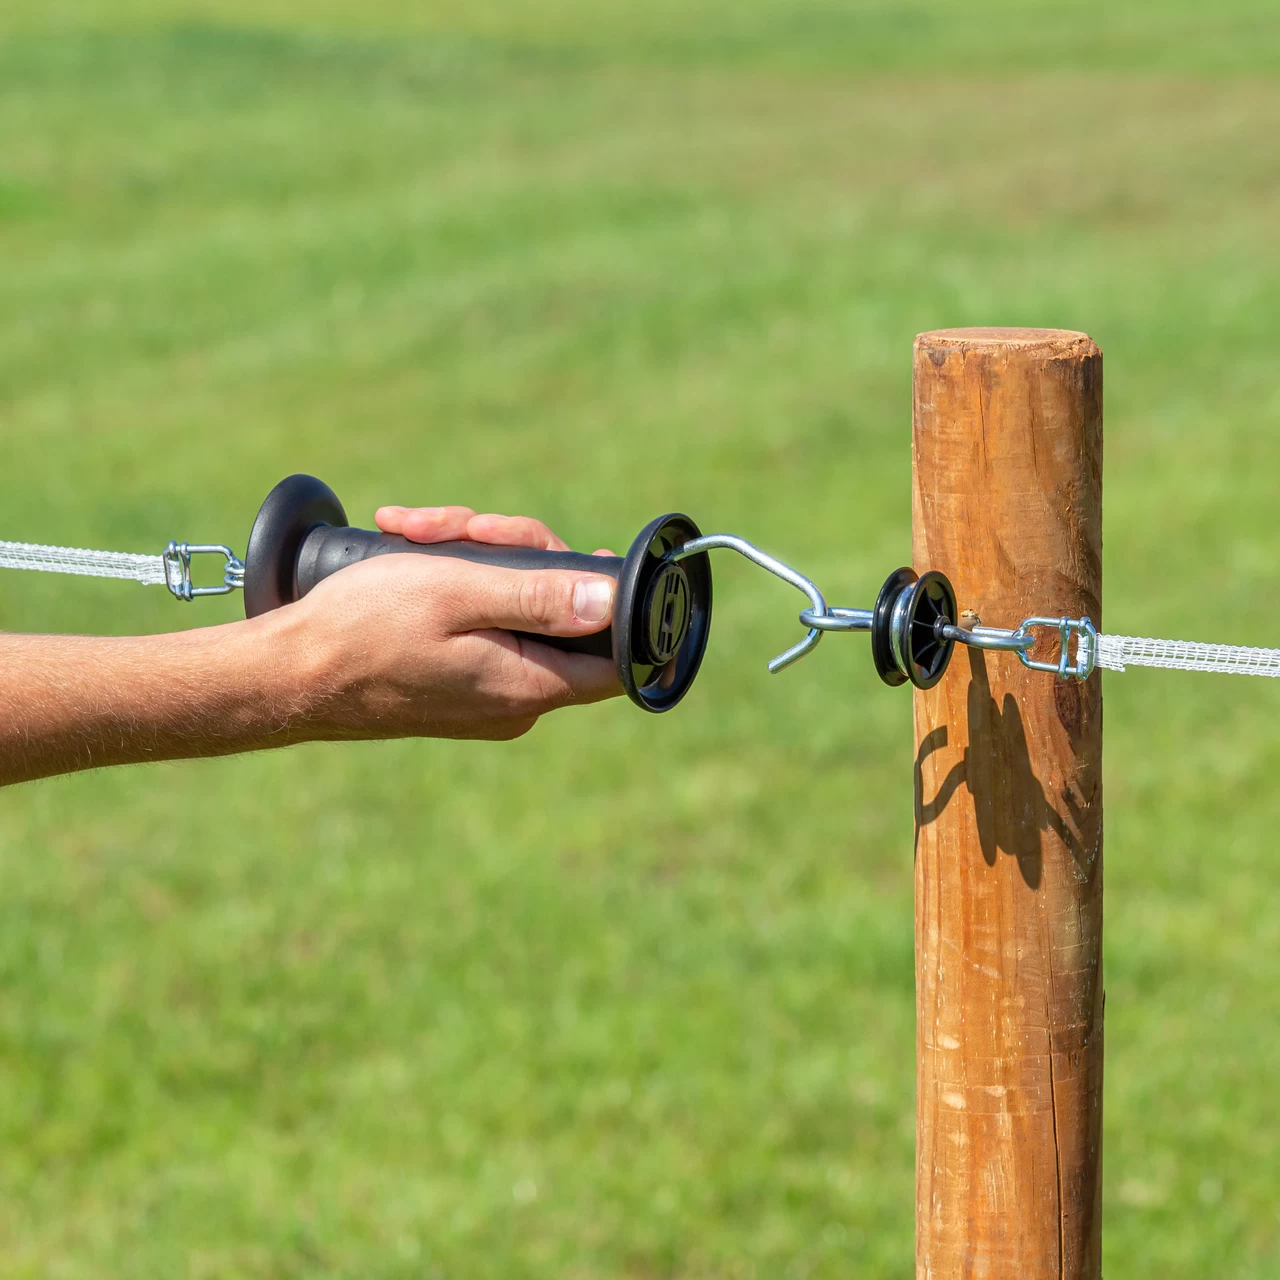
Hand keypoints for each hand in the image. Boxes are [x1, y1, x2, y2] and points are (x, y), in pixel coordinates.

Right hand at [284, 506, 621, 742]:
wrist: (288, 675)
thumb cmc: (362, 630)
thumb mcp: (456, 592)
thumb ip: (540, 597)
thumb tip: (613, 601)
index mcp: (528, 686)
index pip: (615, 657)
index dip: (616, 603)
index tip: (590, 557)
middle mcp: (517, 702)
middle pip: (559, 613)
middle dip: (516, 552)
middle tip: (461, 526)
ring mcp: (488, 695)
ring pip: (516, 609)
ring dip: (474, 556)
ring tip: (413, 528)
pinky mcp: (460, 684)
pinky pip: (483, 625)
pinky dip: (456, 584)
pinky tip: (410, 547)